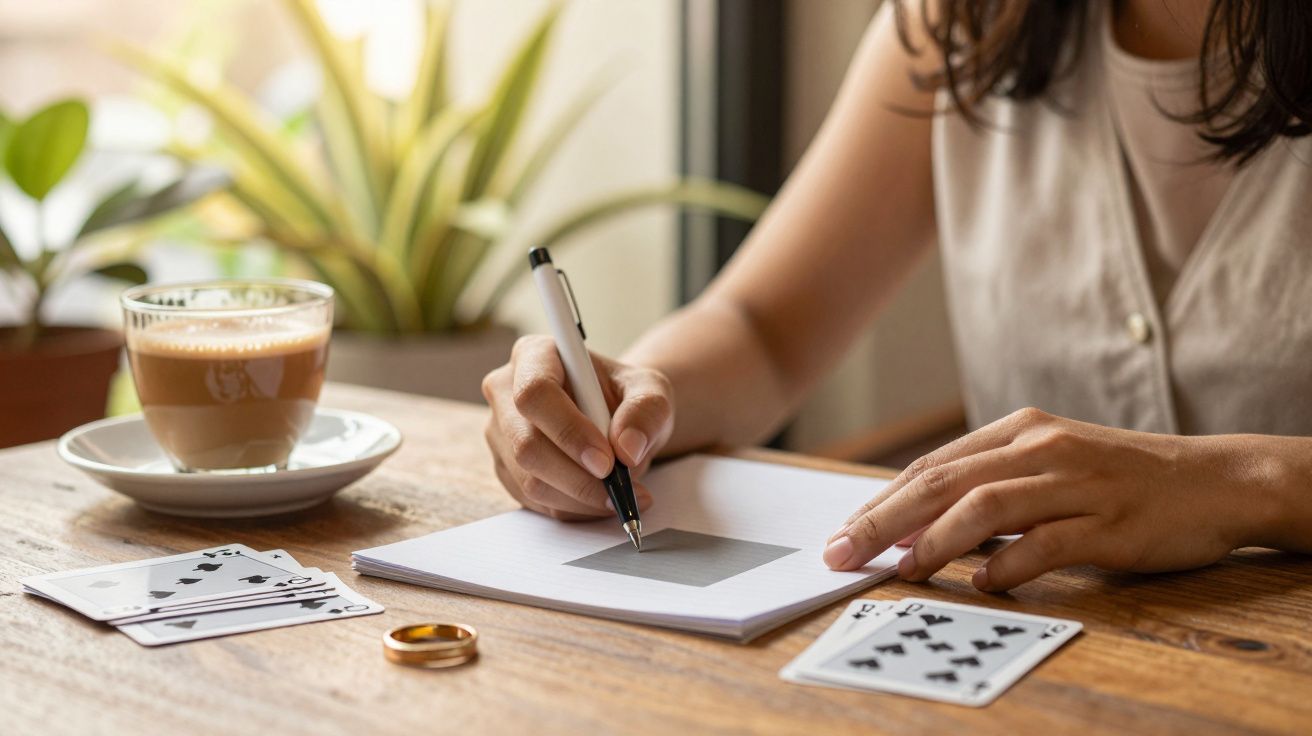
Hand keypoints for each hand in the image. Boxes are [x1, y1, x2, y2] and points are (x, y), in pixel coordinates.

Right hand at [482, 335, 673, 519]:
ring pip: (529, 479)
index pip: (536, 392)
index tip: (607, 460)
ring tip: (622, 496)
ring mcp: (500, 433)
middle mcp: (506, 391)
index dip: (569, 430)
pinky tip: (601, 500)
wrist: (618, 419)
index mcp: (535, 355)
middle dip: (577, 476)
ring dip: (580, 497)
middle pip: (526, 443)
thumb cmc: (627, 396)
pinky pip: (535, 501)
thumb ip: (646, 411)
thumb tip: (627, 448)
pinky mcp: (506, 469)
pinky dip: (573, 508)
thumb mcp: (651, 391)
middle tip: (620, 489)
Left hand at [823, 408, 1265, 590]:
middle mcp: (1042, 448)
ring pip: (987, 506)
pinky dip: (1008, 564)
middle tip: (843, 552)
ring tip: (902, 569)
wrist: (1213, 480)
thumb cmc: (1118, 476)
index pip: (934, 466)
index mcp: (1020, 430)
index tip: (844, 533)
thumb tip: (918, 525)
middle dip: (884, 519)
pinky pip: (1048, 543)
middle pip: (945, 482)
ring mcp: (1077, 483)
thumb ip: (990, 483)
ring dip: (935, 540)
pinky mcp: (1110, 522)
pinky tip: (982, 583)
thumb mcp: (1049, 462)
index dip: (882, 500)